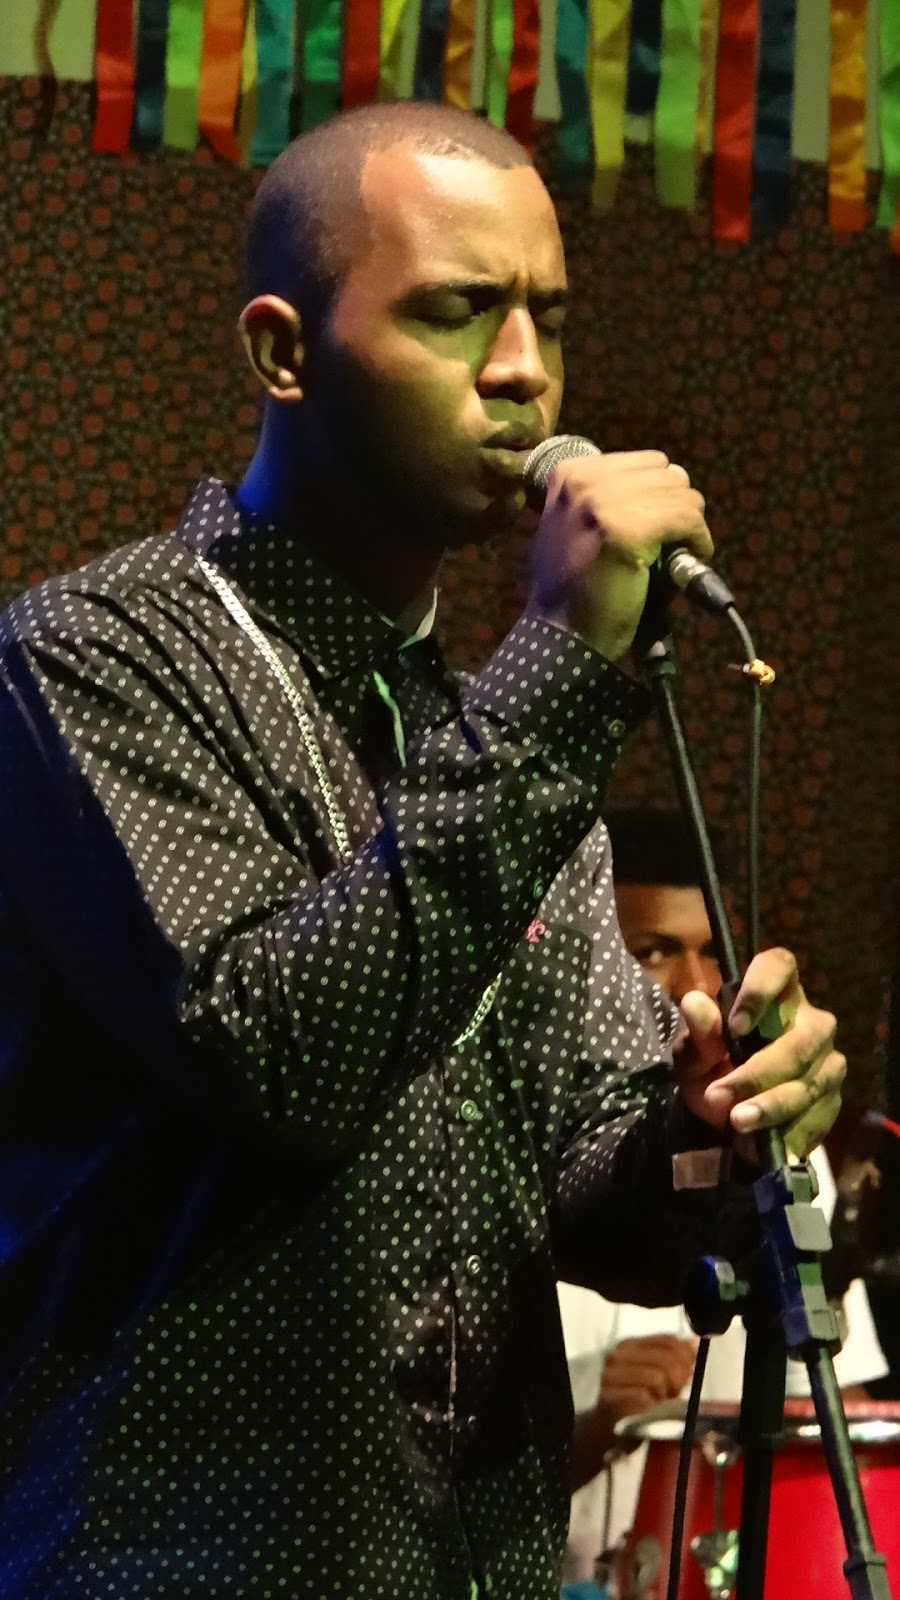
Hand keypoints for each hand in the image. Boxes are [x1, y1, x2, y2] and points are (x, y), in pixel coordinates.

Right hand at [526, 451, 711, 659]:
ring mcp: (605, 502)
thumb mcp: (576, 524)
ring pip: (682, 493)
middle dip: (676, 505)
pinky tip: (690, 556)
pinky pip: (688, 518)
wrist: (563, 634)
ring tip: (678, 551)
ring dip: (689, 523)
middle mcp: (584, 479)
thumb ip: (608, 496)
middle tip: (672, 539)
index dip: (659, 492)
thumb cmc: (573, 586)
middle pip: (666, 472)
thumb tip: (669, 479)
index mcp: (570, 472)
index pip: (645, 461)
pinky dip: (698, 539)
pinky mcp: (629, 529)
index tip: (658, 522)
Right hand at [599, 1334, 697, 1423]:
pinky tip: (650, 1412)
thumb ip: (674, 1359)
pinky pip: (644, 1398)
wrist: (607, 1426)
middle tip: (677, 1393)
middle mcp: (618, 1355)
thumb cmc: (636, 1399)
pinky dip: (653, 1407)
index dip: (686, 1357)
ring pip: (656, 1378)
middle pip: (665, 1359)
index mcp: (631, 1345)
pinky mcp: (609, 1398)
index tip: (690, 1374)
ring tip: (661, 1403)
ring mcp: (611, 1376)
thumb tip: (694, 1343)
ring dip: (665, 1395)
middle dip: (678, 1378)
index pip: (667, 1341)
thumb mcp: (657, 1375)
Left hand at [675, 947, 845, 1157]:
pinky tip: (760, 1138)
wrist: (722, 1120)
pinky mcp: (831, 1099)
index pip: (780, 965)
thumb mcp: (693, 1056)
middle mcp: (810, 1022)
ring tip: (735, 1120)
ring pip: (808, 1082)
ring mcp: (827, 1062)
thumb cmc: (711, 1070)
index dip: (761, 989)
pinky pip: (815, 1114)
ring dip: (770, 1104)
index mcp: (775, 995)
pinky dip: (785, 1128)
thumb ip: (698, 1034)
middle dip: (759, 1071)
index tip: (735, 1025)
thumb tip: (693, 1002)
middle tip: (719, 1094)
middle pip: (801, 1039)